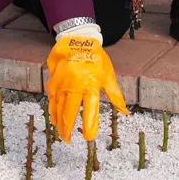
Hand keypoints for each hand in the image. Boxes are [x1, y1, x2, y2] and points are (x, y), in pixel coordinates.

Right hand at [45, 24, 128, 143]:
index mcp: (91, 84)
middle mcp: (76, 85)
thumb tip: (125, 111)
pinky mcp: (54, 80)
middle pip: (71, 111)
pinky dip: (53, 110)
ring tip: (61, 134)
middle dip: (69, 128)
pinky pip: (52, 99)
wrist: (78, 39)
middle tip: (68, 140)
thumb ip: (115, 95)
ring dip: (59, 122)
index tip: (89, 137)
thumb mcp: (108, 75)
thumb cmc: (96, 58)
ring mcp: (63, 83)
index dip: (90, 124)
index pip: (91, 109)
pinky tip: (54, 119)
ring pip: (59, 107)